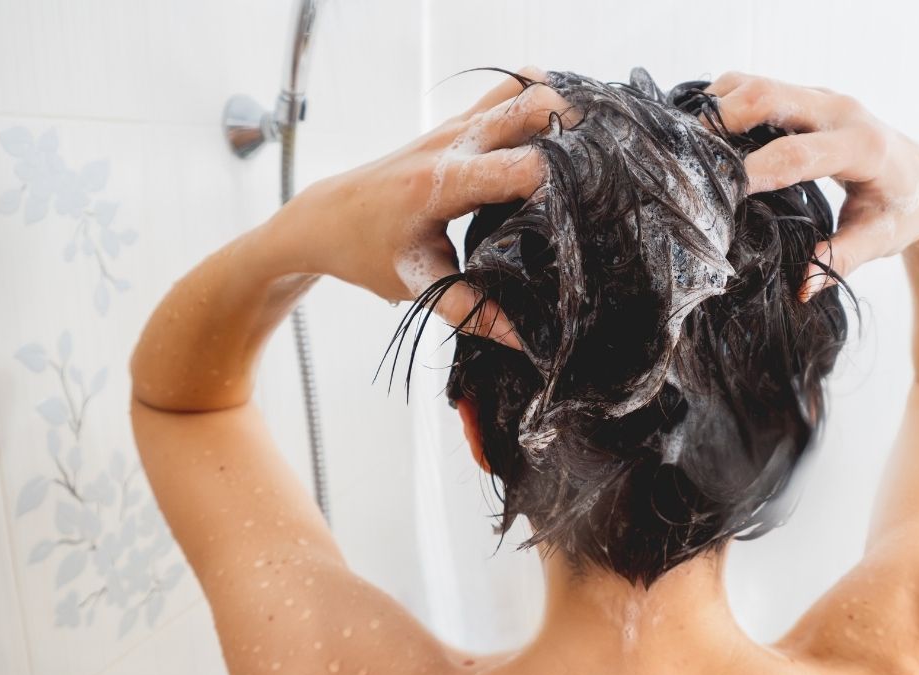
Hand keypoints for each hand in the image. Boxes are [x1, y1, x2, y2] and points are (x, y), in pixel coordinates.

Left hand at [271, 67, 576, 346]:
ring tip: (577, 154)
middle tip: (592, 172)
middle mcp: (453, 143)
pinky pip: (508, 93)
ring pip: (522, 88)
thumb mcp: (418, 287)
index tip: (578, 212)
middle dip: (571, 130)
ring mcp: (456, 126)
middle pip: (531, 105)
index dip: (560, 186)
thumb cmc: (367, 252)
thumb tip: (524, 341)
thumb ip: (471, 312)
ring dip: (557, 110)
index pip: (522, 166)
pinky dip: (537, 105)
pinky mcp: (458, 122)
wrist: (326, 217)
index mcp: (442, 183)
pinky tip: (551, 143)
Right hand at [702, 72, 918, 299]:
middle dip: (722, 123)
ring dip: (717, 109)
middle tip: (686, 160)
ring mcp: (820, 97)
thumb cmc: (901, 213)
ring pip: (755, 83)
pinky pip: (755, 86)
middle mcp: (841, 110)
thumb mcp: (878, 241)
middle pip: (767, 97)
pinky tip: (708, 137)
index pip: (797, 154)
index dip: (754, 170)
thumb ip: (840, 261)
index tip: (720, 194)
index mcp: (863, 148)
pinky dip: (725, 103)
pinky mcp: (805, 96)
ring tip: (689, 149)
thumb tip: (803, 287)